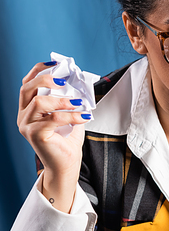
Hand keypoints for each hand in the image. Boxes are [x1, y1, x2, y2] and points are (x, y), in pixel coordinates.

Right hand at [18, 62, 88, 210]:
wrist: (66, 166)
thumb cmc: (67, 142)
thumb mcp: (69, 115)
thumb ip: (69, 100)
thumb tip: (80, 84)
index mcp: (28, 109)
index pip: (27, 83)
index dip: (39, 70)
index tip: (56, 64)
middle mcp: (23, 116)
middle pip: (27, 88)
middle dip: (47, 80)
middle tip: (65, 82)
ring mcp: (26, 126)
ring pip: (39, 102)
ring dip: (61, 100)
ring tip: (78, 103)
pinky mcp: (35, 135)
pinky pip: (53, 119)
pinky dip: (71, 115)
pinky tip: (83, 116)